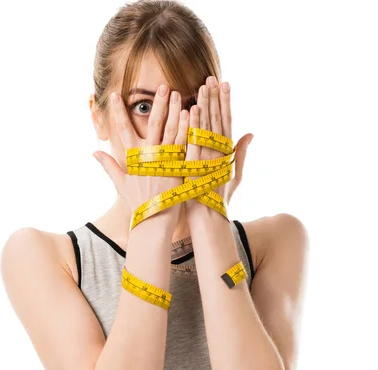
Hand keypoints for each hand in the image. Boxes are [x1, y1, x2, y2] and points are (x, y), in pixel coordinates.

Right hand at [94, 84, 189, 227]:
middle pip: (153, 125)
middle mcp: (149, 157)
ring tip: (178, 93)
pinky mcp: (179, 167)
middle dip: (157, 104)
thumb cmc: (138, 202)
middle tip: (162, 86)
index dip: (117, 112)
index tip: (114, 95)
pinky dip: (187, 128)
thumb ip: (109, 166)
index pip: (123, 130)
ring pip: (171, 130)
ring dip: (174, 111)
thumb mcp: (121, 183)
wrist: (154, 220)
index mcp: (133, 158)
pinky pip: (184, 143)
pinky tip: (191, 113)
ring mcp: (165, 161)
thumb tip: (93, 153)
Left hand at [185, 76, 253, 217]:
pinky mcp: (197, 165)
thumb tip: (251, 133)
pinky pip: (195, 141)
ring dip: (206, 105)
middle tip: (212, 77)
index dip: (226, 102)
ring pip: (207, 126)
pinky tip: (192, 109)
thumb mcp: (233, 173)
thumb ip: (241, 152)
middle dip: (215, 98)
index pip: (226, 121)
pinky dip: (195, 125)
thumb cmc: (218, 196)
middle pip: (217, 119)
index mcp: (226, 151)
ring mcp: (208, 157)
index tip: (224, 84)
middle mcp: (219, 151)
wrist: (208, 217)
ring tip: (203, 86)